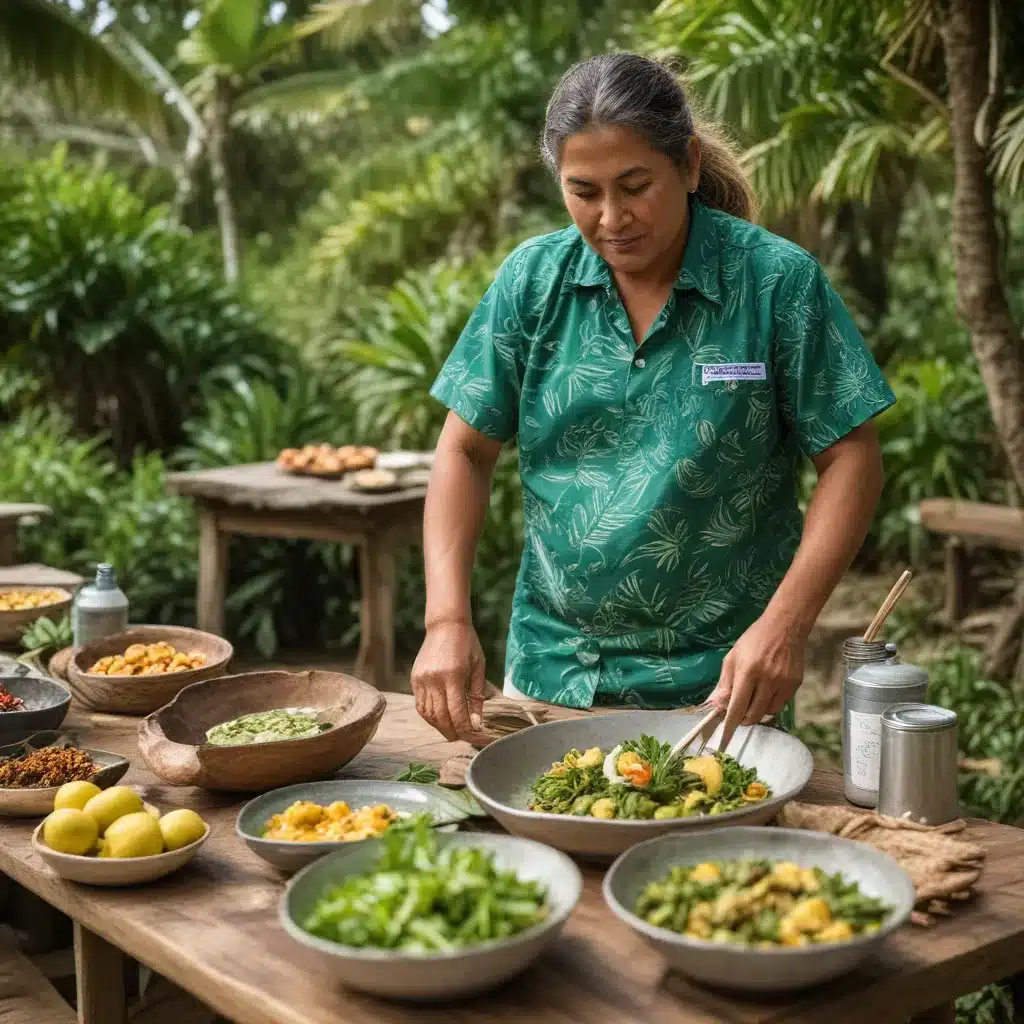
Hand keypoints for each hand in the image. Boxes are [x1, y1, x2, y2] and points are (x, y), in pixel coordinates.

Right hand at [411, 621, 490, 743]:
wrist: (445, 625)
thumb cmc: (467, 644)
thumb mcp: (478, 668)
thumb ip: (477, 697)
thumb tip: (477, 723)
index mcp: (453, 676)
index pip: (457, 713)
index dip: (466, 729)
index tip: (475, 736)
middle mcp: (434, 679)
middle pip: (441, 717)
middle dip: (453, 732)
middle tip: (462, 738)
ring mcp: (421, 680)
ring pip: (428, 714)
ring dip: (440, 727)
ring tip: (451, 731)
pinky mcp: (414, 679)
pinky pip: (420, 705)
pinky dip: (429, 716)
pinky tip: (439, 719)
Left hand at [709, 613, 806, 749]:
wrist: (785, 626)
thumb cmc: (754, 640)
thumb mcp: (732, 657)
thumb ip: (725, 682)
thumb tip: (717, 705)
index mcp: (748, 671)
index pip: (737, 706)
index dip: (730, 724)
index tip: (725, 738)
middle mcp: (767, 679)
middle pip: (753, 714)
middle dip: (743, 719)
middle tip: (738, 713)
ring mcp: (784, 682)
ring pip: (767, 713)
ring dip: (757, 713)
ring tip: (752, 699)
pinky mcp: (795, 684)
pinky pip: (780, 705)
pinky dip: (770, 705)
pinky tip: (766, 694)